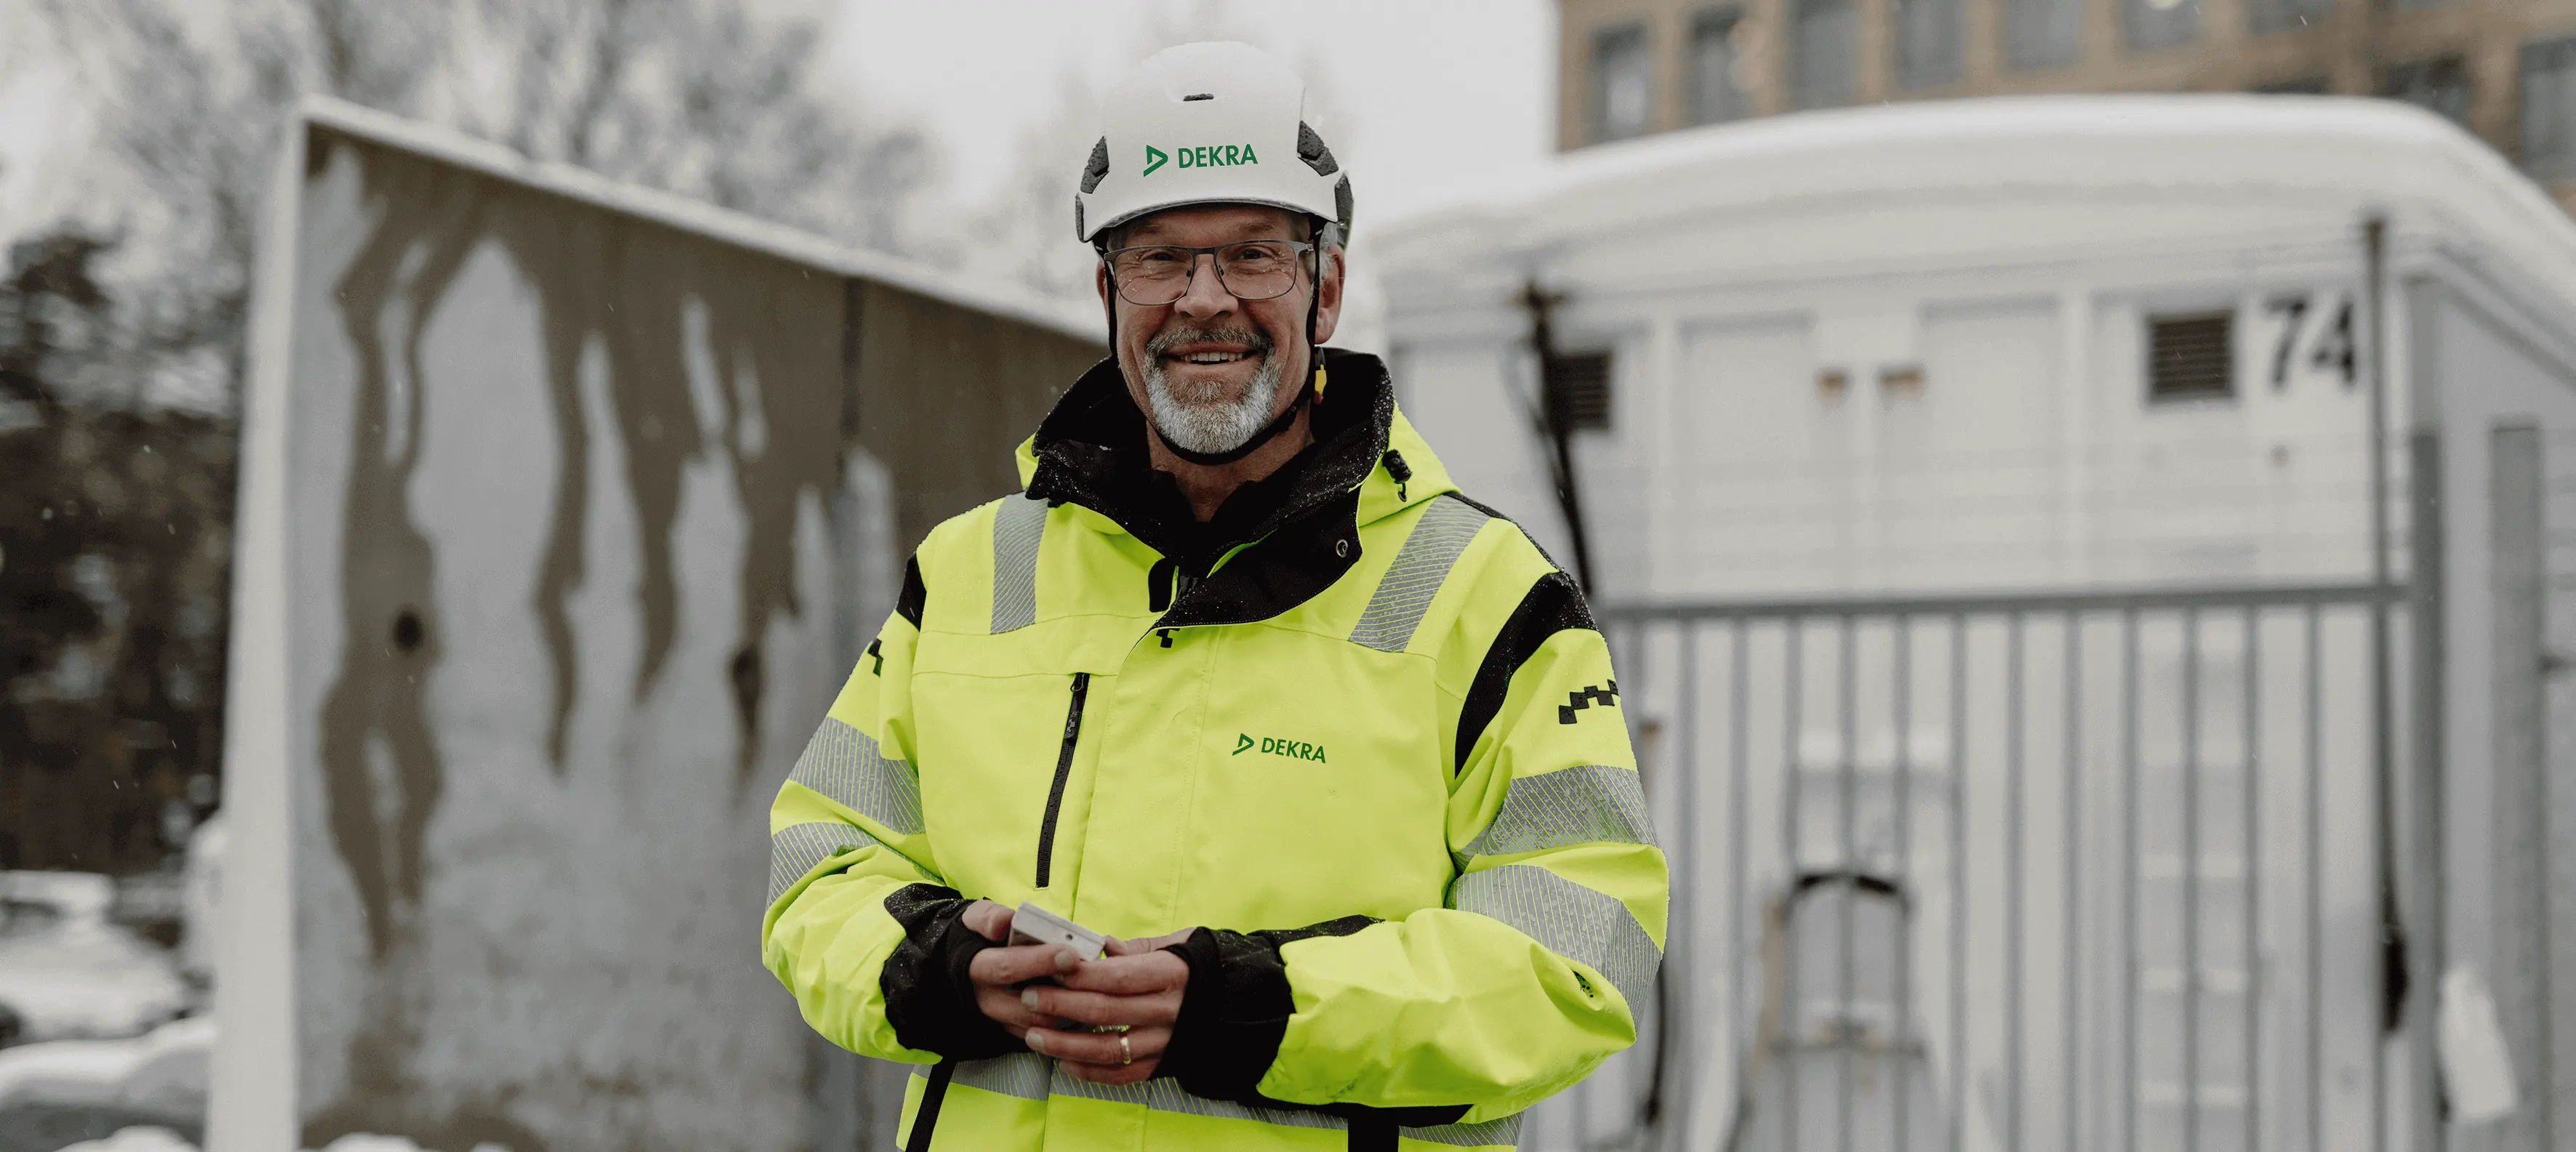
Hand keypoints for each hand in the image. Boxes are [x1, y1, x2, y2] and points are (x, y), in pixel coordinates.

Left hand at [956, 901, 1194, 1085]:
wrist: (1234, 1001)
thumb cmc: (1193, 966)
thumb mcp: (1172, 945)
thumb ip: (1132, 948)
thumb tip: (1096, 945)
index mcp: (1171, 975)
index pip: (1118, 976)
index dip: (1080, 974)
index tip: (1048, 966)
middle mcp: (1169, 1011)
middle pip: (1106, 1012)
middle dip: (1060, 1005)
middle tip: (1027, 996)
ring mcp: (1165, 1042)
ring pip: (1108, 1049)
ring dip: (1065, 1043)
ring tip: (1033, 1035)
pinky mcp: (1161, 1065)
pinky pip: (1120, 1074)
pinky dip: (1088, 1071)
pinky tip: (1062, 1061)